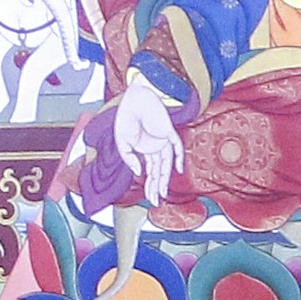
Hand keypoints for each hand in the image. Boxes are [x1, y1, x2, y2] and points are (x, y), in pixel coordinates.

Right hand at [107, 71, 181, 198]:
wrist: (132, 98)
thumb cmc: (126, 116)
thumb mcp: (122, 142)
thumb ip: (129, 159)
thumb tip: (138, 173)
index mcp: (144, 150)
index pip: (149, 171)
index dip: (149, 185)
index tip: (149, 199)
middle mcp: (155, 147)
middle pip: (158, 171)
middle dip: (156, 187)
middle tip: (156, 202)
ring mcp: (162, 140)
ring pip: (166, 163)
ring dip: (164, 178)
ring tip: (162, 194)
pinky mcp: (168, 131)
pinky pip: (176, 145)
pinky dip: (178, 157)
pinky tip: (178, 169)